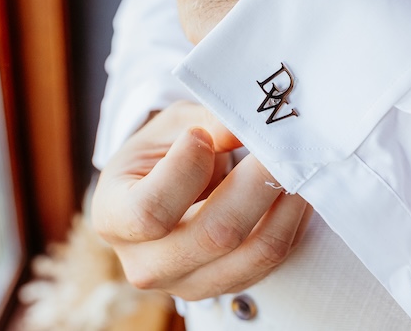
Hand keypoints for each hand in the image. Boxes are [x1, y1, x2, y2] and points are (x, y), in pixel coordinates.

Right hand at [92, 101, 311, 299]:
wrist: (161, 193)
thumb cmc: (160, 155)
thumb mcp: (171, 127)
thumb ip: (205, 123)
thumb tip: (244, 128)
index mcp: (113, 217)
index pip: (151, 211)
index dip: (185, 170)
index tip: (202, 135)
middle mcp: (146, 263)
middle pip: (215, 235)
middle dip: (256, 183)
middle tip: (279, 144)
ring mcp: (188, 284)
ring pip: (256, 252)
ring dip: (286, 202)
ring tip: (297, 163)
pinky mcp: (227, 287)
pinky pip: (274, 258)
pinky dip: (292, 220)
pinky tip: (296, 188)